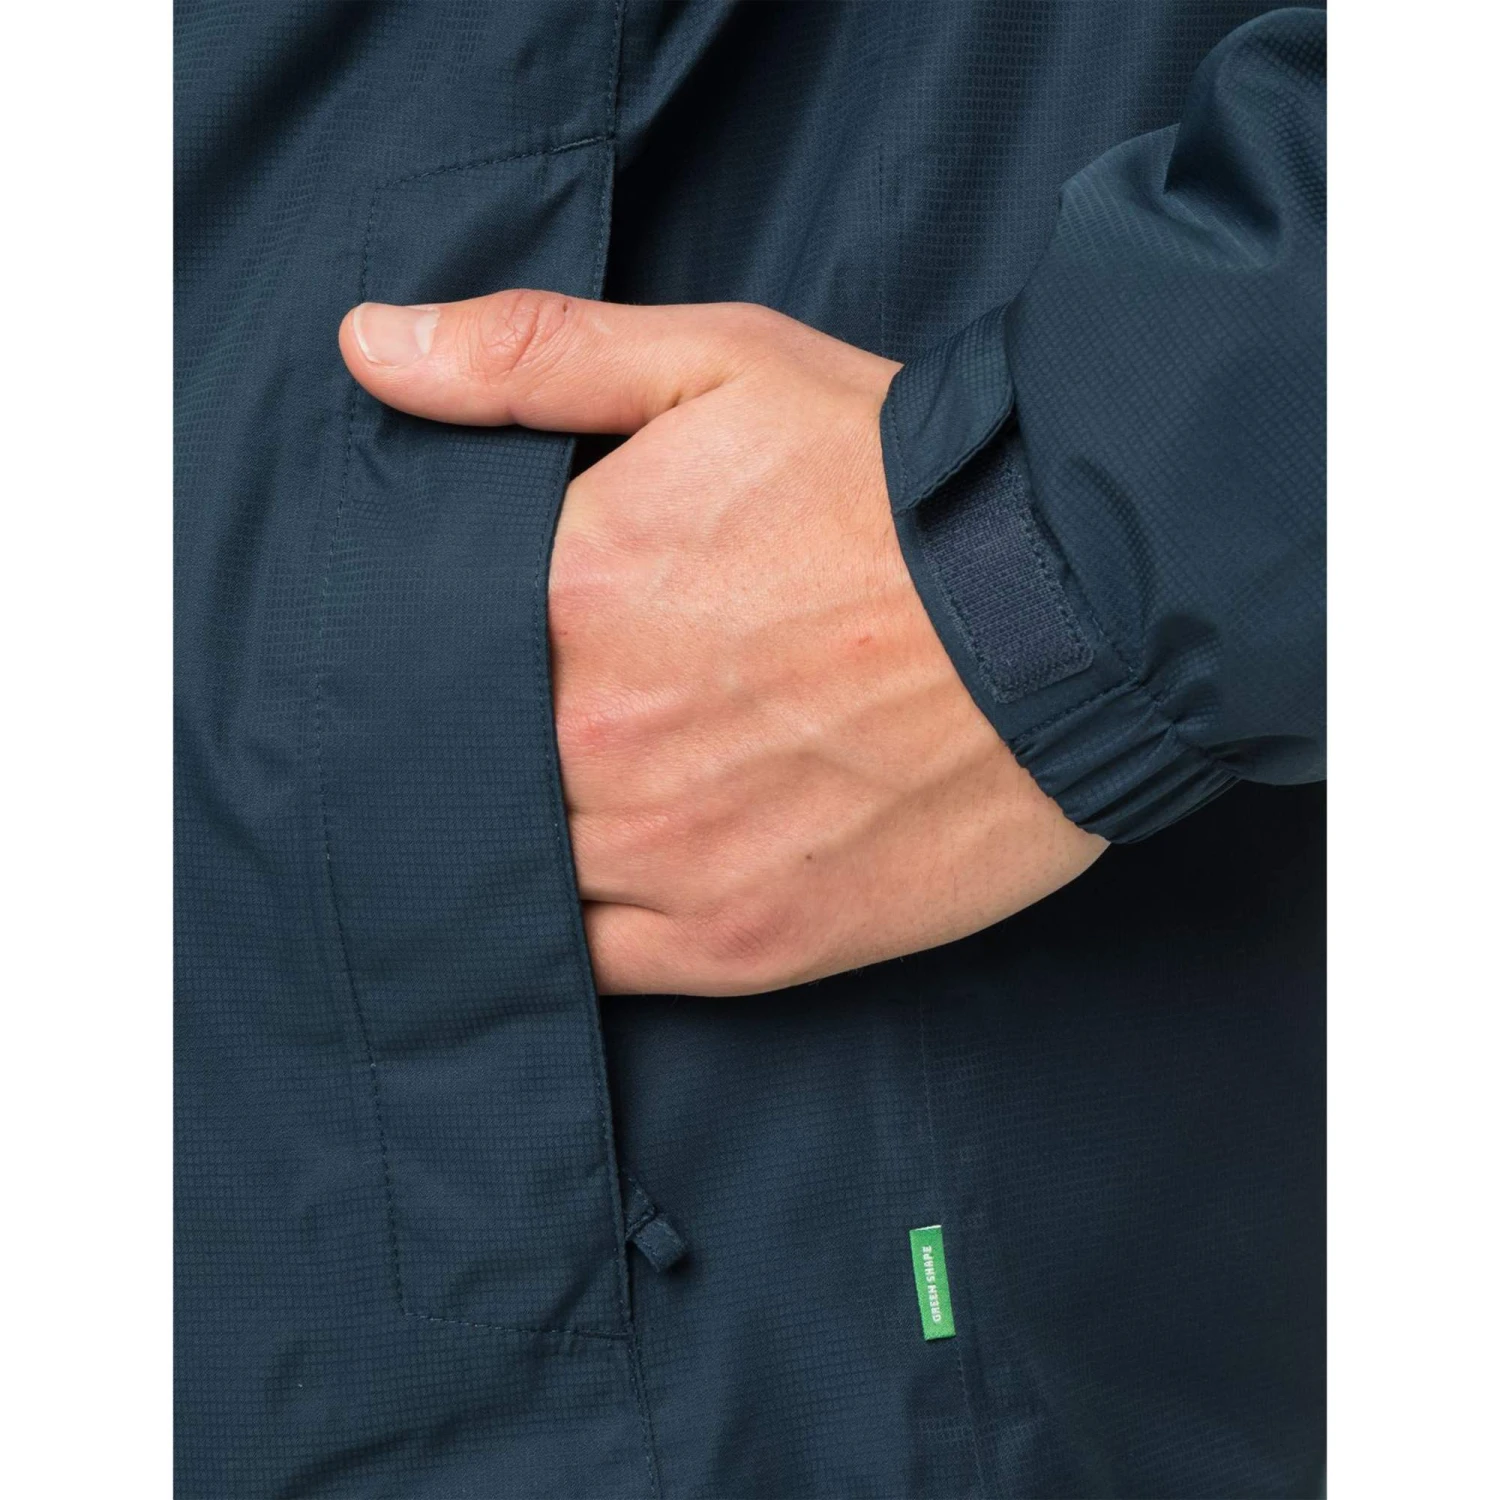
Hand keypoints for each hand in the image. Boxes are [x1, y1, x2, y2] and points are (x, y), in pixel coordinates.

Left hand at [340, 291, 1105, 994]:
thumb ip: (529, 356)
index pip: (411, 646)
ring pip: (514, 873)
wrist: (1075, 612)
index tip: (433, 653)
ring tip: (532, 812)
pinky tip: (572, 895)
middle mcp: (596, 735)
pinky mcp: (736, 941)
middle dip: (455, 752)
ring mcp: (664, 852)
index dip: (413, 653)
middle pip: (455, 769)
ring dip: (504, 846)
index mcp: (569, 589)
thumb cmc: (897, 483)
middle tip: (494, 733)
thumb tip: (368, 347)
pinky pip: (589, 966)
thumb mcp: (719, 363)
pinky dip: (559, 939)